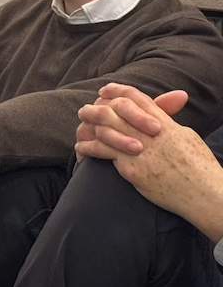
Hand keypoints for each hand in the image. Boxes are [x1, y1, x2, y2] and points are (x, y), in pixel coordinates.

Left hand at [77, 84, 222, 239]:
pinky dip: (90, 149)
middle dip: (98, 107)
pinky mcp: (133, 169)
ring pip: (108, 129)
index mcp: (166, 124)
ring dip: (90, 126)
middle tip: (86, 109)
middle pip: (117, 110)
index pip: (138, 99)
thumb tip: (158, 117)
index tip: (105, 91)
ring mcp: (141, 151)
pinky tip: (82, 148)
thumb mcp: (189, 138)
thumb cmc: (201, 169)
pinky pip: (105, 153)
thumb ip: (170, 125)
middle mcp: (151, 134)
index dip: (118, 91)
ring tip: (81, 126)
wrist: (206, 195)